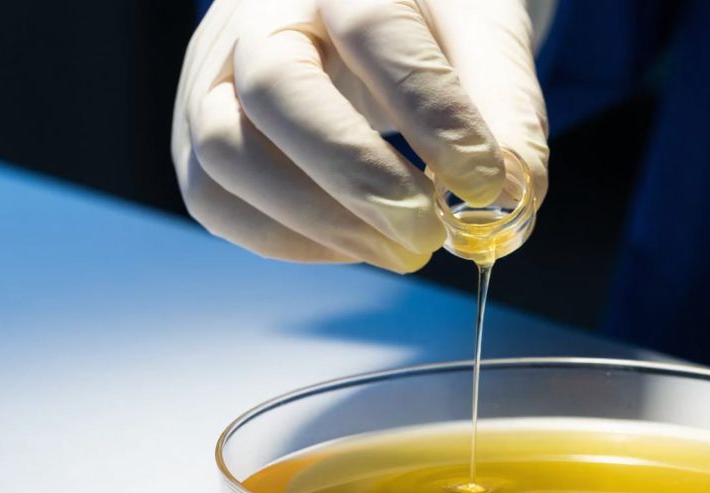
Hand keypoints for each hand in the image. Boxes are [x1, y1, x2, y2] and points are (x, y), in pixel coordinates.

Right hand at [172, 0, 548, 271]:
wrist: (360, 4)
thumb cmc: (427, 15)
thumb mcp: (482, 29)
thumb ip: (505, 101)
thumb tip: (514, 194)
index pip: (373, 29)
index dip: (431, 112)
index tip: (485, 181)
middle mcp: (257, 11)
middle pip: (276, 89)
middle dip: (358, 177)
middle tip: (428, 234)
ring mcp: (213, 71)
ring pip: (224, 150)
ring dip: (317, 221)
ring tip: (400, 250)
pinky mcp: (195, 128)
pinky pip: (212, 197)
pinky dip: (284, 239)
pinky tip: (353, 245)